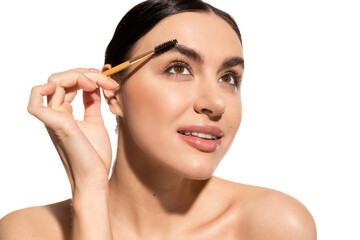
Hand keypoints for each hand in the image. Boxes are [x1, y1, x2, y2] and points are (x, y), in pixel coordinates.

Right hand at [27, 68, 118, 192]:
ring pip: (53, 83)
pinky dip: (41, 91)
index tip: (108, 80)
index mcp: (64, 114)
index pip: (67, 84)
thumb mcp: (95, 122)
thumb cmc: (95, 155)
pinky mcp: (57, 125)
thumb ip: (91, 103)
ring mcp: (54, 119)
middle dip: (84, 73)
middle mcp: (56, 114)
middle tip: (107, 80)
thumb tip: (93, 86)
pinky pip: (35, 105)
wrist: (96, 178)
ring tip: (97, 83)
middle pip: (60, 80)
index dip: (86, 76)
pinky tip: (61, 86)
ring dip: (77, 76)